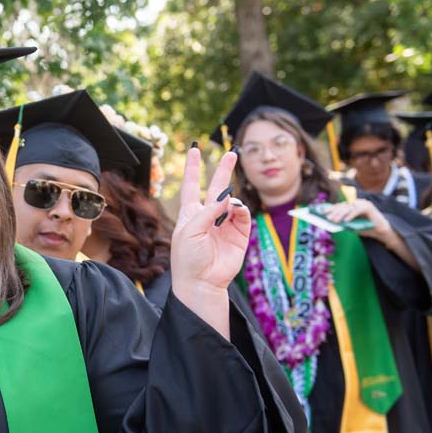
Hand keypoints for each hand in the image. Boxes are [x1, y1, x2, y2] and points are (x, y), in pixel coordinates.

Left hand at [171, 147, 251, 292]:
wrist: (201, 282)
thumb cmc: (188, 258)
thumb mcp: (190, 231)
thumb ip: (207, 212)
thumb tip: (227, 198)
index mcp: (190, 214)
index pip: (191, 186)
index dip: (192, 168)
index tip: (194, 149)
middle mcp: (208, 216)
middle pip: (216, 187)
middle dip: (223, 170)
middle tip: (232, 153)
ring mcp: (225, 225)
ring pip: (232, 201)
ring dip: (230, 198)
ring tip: (226, 205)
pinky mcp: (239, 234)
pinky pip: (243, 215)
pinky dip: (241, 209)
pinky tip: (236, 209)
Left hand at [323, 197, 390, 238]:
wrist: (381, 231)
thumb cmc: (365, 228)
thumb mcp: (352, 225)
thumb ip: (343, 223)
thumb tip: (331, 222)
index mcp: (353, 205)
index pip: (340, 206)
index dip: (331, 209)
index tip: (323, 212)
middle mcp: (357, 202)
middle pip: (343, 206)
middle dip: (334, 212)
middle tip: (328, 218)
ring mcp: (363, 203)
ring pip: (349, 207)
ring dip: (341, 214)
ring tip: (335, 221)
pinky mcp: (369, 207)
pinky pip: (358, 210)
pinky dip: (351, 215)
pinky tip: (346, 221)